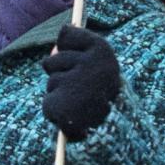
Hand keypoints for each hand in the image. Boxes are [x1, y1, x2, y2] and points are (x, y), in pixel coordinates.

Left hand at [42, 24, 120, 140]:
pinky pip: (48, 102)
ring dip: (61, 93)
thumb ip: (74, 50)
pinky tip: (74, 116)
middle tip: (84, 89)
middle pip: (52, 60)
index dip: (71, 49)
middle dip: (62, 75)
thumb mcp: (98, 65)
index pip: (66, 35)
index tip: (86, 61)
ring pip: (52, 82)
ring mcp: (75, 85)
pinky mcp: (60, 105)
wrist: (116, 129)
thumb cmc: (105, 94)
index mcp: (102, 49)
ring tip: (82, 104)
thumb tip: (53, 48)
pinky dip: (57, 110)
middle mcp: (90, 64)